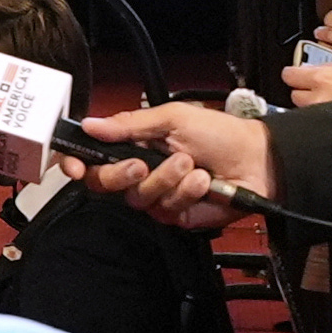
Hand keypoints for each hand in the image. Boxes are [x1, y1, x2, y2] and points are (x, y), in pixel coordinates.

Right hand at [75, 101, 272, 230]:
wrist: (258, 161)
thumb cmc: (221, 133)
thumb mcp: (173, 117)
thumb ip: (129, 124)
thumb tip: (91, 124)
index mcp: (134, 144)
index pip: (92, 157)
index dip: (75, 163)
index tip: (73, 165)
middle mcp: (141, 171)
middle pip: (104, 183)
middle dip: (121, 174)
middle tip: (141, 163)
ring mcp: (158, 195)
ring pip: (137, 198)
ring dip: (166, 179)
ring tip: (191, 165)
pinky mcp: (177, 215)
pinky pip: (166, 210)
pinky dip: (186, 193)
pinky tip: (203, 182)